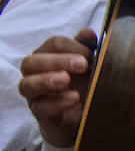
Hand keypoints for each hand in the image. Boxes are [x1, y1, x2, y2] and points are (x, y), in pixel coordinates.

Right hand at [16, 30, 97, 146]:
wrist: (82, 117)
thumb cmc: (82, 86)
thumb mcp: (89, 67)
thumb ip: (86, 49)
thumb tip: (87, 33)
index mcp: (48, 57)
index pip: (53, 44)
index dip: (72, 46)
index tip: (91, 54)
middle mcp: (35, 74)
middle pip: (32, 62)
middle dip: (57, 61)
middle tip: (82, 64)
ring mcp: (35, 96)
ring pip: (28, 84)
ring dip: (47, 80)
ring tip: (66, 80)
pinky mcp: (42, 115)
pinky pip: (41, 108)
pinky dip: (56, 102)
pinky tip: (73, 98)